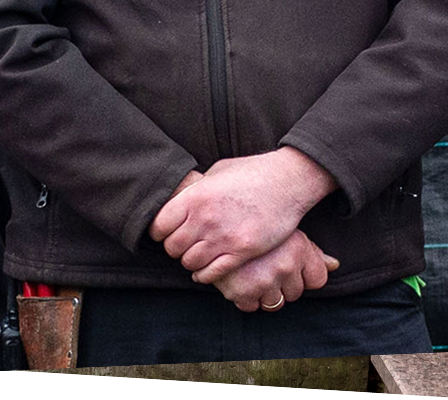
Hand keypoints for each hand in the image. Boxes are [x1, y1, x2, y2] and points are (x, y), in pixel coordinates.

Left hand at [149, 148, 336, 282]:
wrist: (287, 181)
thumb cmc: (253, 171)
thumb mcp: (218, 172)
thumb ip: (199, 189)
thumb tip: (184, 199)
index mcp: (196, 196)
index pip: (160, 225)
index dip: (160, 231)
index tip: (165, 232)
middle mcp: (206, 218)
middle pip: (173, 247)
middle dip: (174, 248)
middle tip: (182, 245)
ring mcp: (224, 237)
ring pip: (190, 263)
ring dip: (191, 262)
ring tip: (197, 256)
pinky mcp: (242, 252)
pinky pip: (212, 273)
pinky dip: (205, 275)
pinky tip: (206, 270)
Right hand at [212, 230, 338, 312]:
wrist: (214, 217)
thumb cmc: (253, 219)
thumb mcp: (286, 229)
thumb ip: (312, 251)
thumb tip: (335, 265)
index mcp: (299, 248)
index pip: (318, 279)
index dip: (305, 273)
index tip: (291, 262)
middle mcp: (285, 266)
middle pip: (296, 292)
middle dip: (284, 282)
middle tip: (267, 263)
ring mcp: (263, 281)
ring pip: (275, 303)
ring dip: (265, 291)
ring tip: (254, 270)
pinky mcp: (241, 293)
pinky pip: (251, 306)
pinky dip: (246, 297)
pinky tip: (241, 278)